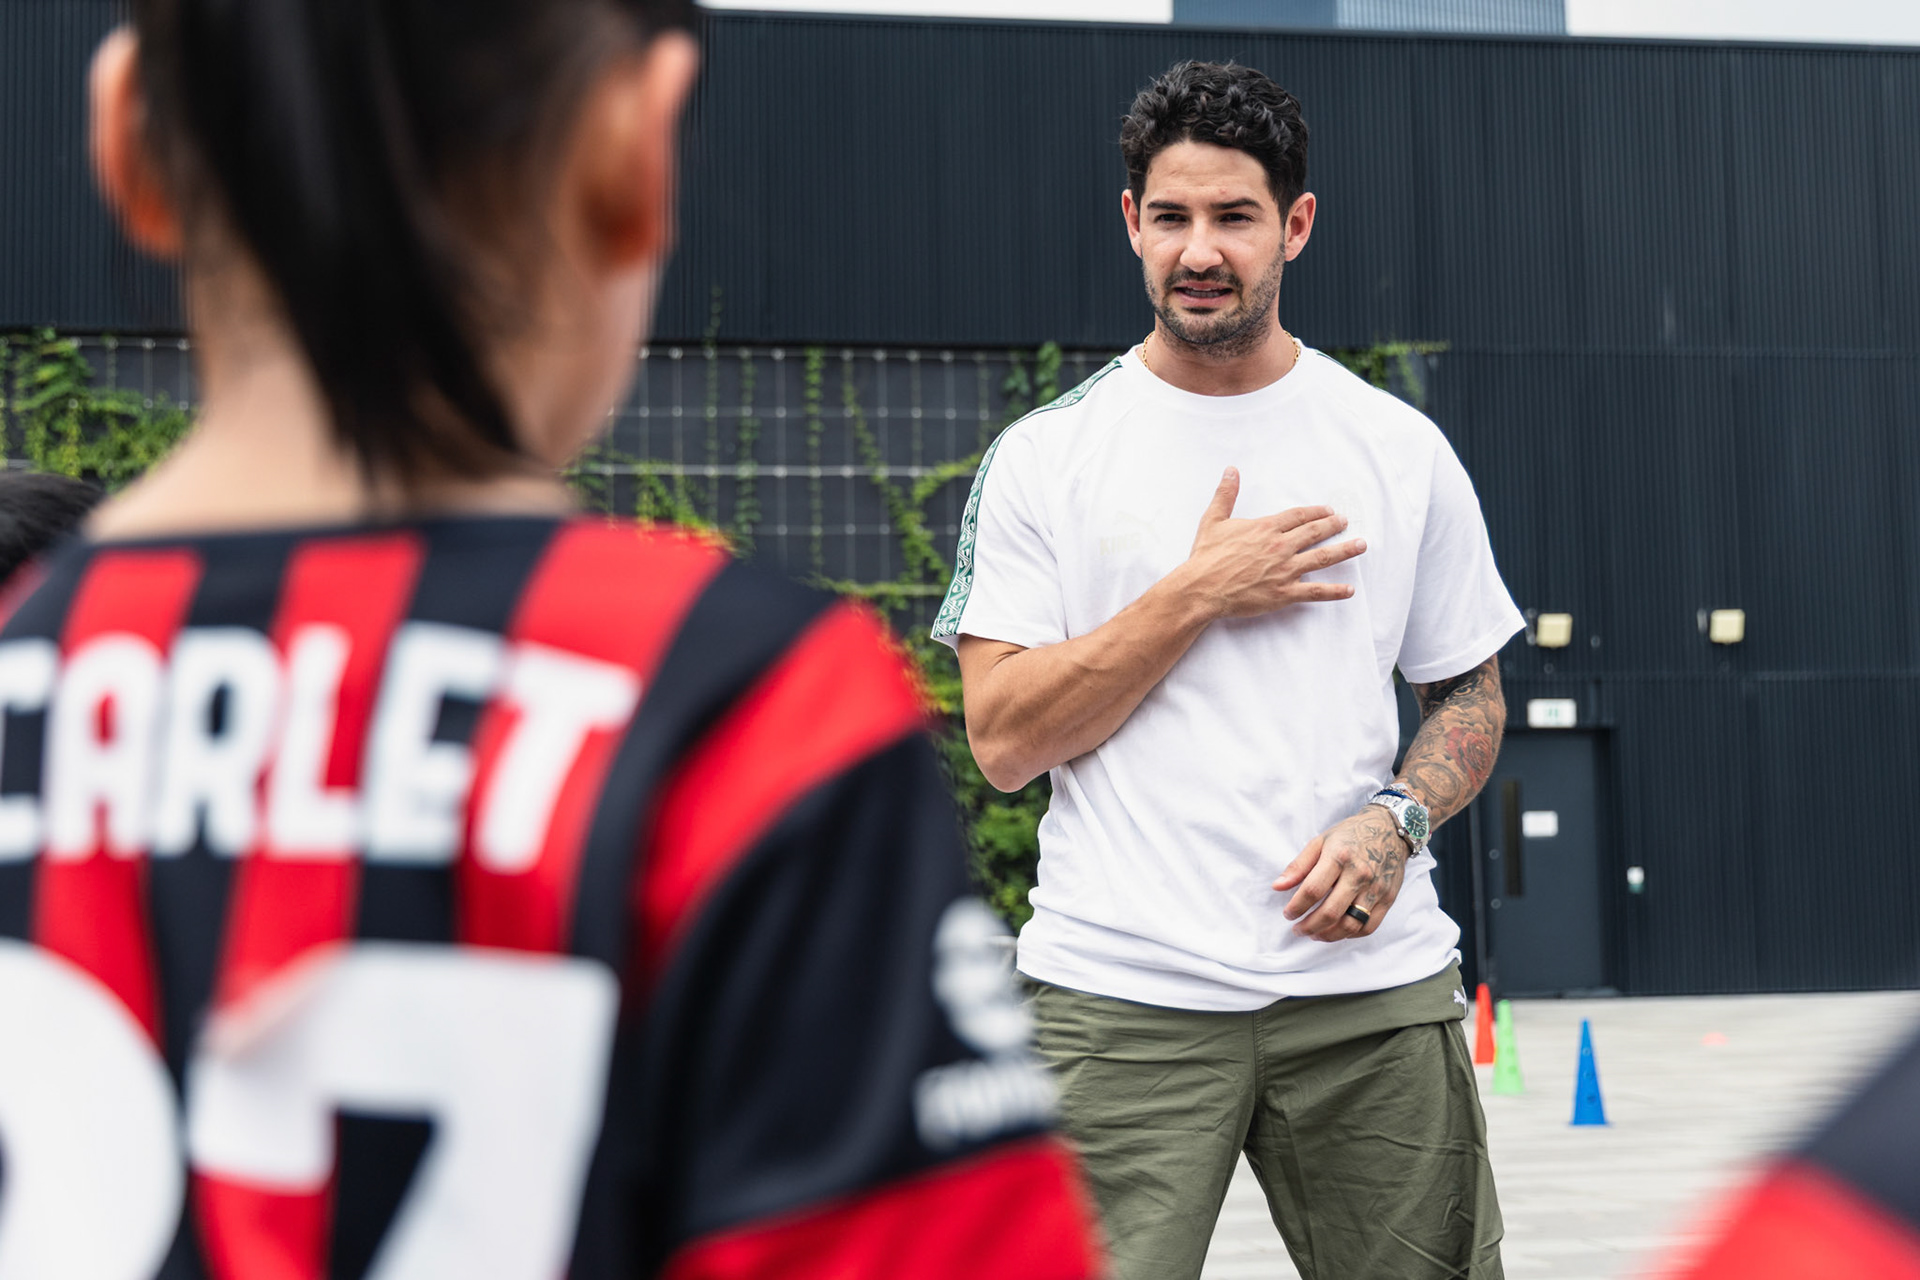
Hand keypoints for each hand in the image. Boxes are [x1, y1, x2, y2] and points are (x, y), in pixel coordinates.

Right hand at [1183, 467, 1366, 619]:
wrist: (1202, 587)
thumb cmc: (1206, 556)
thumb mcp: (1213, 520)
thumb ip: (1226, 494)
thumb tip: (1231, 470)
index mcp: (1266, 528)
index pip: (1299, 516)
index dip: (1316, 512)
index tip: (1328, 510)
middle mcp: (1280, 546)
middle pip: (1315, 532)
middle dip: (1334, 526)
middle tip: (1346, 522)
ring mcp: (1285, 570)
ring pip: (1323, 557)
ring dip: (1344, 550)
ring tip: (1360, 545)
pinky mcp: (1284, 592)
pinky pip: (1315, 591)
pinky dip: (1334, 591)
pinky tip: (1349, 590)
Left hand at [1272, 805, 1408, 941]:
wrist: (1389, 829)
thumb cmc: (1350, 835)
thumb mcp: (1320, 841)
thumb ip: (1298, 865)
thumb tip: (1277, 886)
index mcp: (1339, 857)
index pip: (1313, 890)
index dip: (1296, 907)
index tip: (1288, 914)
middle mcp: (1359, 874)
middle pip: (1331, 912)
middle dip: (1309, 926)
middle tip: (1298, 930)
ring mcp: (1376, 888)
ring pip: (1350, 924)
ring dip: (1328, 935)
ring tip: (1315, 934)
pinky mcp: (1388, 898)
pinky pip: (1369, 926)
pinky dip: (1351, 934)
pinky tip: (1338, 931)